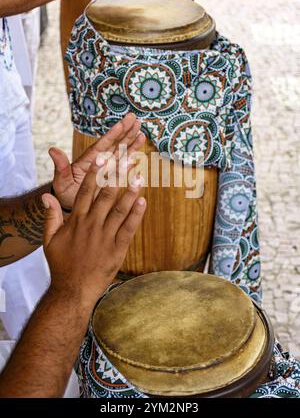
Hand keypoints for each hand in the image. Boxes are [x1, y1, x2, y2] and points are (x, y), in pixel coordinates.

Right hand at [42, 158, 146, 306]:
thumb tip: (46, 196)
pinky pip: (128, 229)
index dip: (95, 174)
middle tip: (126, 159)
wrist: (72, 291)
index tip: (103, 158)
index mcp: (76, 221)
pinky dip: (136, 215)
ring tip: (139, 176)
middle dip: (116, 176)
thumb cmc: (61, 265)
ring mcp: (105, 237)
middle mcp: (91, 225)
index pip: (86, 191)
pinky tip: (143, 201)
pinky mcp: (117, 250)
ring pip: (118, 210)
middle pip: (105, 195)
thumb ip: (50, 216)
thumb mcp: (49, 240)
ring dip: (130, 192)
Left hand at [50, 113, 144, 210]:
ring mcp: (108, 171)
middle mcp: (100, 163)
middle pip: (114, 145)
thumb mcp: (61, 181)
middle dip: (125, 132)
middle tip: (135, 118)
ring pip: (122, 154)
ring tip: (142, 132)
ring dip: (132, 144)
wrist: (72, 208)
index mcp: (88, 161)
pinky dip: (132, 163)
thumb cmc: (65, 194)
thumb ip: (60, 167)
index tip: (121, 123)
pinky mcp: (114, 180)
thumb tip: (52, 149)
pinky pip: (125, 170)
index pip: (102, 145)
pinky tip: (140, 155)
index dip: (112, 134)